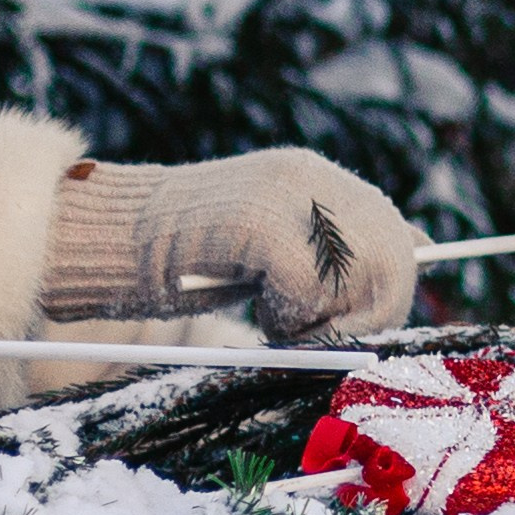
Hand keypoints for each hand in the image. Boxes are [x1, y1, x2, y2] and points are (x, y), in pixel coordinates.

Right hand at [41, 150, 416, 340]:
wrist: (101, 237)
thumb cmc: (176, 258)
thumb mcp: (261, 247)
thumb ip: (324, 248)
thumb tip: (414, 254)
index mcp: (312, 178)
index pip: (396, 231)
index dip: (387, 288)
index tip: (353, 322)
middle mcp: (309, 177)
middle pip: (394, 256)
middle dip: (369, 314)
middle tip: (316, 336)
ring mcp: (286, 196)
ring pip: (363, 275)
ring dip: (328, 321)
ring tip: (276, 320)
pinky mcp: (261, 223)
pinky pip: (314, 289)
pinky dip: (291, 320)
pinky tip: (256, 314)